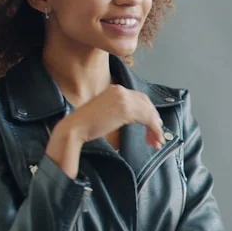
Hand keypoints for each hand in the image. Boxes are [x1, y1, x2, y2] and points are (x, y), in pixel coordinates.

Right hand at [48, 84, 168, 176]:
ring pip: (148, 112)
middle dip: (154, 120)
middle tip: (157, 136)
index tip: (152, 125)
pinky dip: (154, 129)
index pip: (139, 98)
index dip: (148, 112)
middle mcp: (120, 90)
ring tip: (157, 141)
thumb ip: (119, 112)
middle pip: (146, 103)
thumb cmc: (86, 125)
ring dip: (156, 128)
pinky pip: (147, 118)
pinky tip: (154, 138)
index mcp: (114, 89)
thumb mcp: (106, 114)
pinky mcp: (125, 109)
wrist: (74, 128)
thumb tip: (136, 120)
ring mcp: (123, 98)